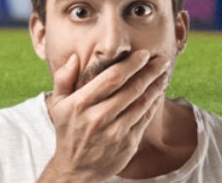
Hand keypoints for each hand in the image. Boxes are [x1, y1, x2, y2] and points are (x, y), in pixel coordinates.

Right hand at [40, 51, 168, 182]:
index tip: (142, 54)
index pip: (110, 79)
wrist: (77, 168)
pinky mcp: (128, 143)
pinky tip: (158, 93)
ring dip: (156, 86)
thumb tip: (74, 57)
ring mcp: (115, 131)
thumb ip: (63, 78)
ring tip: (164, 73)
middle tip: (161, 59)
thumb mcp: (57, 104)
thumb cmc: (67, 130)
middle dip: (149, 72)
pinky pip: (145, 119)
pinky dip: (154, 104)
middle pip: (130, 89)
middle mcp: (98, 117)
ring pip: (141, 104)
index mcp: (80, 104)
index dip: (130, 65)